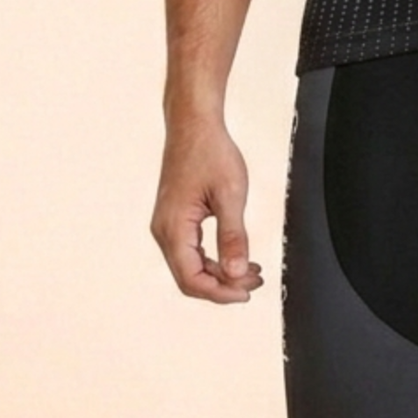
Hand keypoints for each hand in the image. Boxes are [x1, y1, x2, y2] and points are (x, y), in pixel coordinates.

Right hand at [150, 117, 263, 302]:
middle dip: (223, 285)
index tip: (246, 292)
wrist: (193, 125)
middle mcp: (164, 231)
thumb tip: (236, 273)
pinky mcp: (175, 219)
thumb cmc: (209, 151)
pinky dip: (213, 259)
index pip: (192, 279)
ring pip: (191, 266)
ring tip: (250, 271)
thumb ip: (233, 237)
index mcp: (173, 228)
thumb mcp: (231, 195)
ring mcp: (167, 225)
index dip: (220, 293)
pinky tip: (235, 257)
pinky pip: (191, 250)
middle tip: (254, 281)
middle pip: (190, 277)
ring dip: (220, 273)